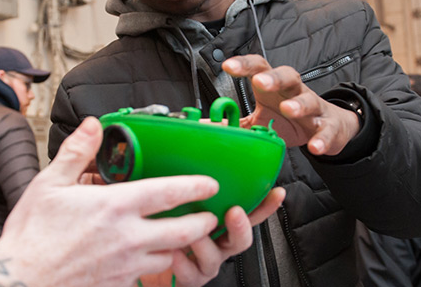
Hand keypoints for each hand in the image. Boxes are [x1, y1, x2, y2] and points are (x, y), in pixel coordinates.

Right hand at [0, 117, 233, 286]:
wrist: (20, 281)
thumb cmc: (32, 235)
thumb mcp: (49, 184)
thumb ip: (76, 152)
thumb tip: (93, 127)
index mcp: (114, 207)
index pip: (168, 193)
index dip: (195, 187)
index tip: (210, 183)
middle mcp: (128, 237)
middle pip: (183, 231)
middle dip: (202, 222)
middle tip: (209, 215)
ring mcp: (126, 265)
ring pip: (169, 256)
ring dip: (179, 246)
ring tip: (183, 237)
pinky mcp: (119, 285)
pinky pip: (147, 275)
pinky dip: (154, 264)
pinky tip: (148, 258)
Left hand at [139, 186, 285, 285]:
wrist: (143, 259)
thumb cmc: (161, 225)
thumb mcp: (177, 199)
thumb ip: (189, 180)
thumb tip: (195, 146)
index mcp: (220, 225)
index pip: (250, 213)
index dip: (266, 205)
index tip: (276, 192)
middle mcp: (218, 246)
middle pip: (240, 239)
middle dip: (241, 226)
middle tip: (234, 212)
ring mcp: (205, 264)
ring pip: (214, 257)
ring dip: (204, 243)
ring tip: (192, 234)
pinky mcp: (189, 279)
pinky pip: (190, 274)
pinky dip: (182, 264)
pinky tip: (173, 253)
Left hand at [223, 55, 360, 155]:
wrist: (329, 128)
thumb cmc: (289, 119)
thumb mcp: (260, 120)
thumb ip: (235, 122)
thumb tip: (203, 126)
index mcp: (274, 87)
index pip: (259, 68)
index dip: (244, 64)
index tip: (227, 66)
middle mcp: (294, 92)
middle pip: (286, 75)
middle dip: (273, 77)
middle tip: (260, 81)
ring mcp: (314, 109)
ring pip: (308, 100)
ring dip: (298, 104)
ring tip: (287, 109)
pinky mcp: (328, 127)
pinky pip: (326, 131)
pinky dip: (322, 138)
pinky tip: (314, 147)